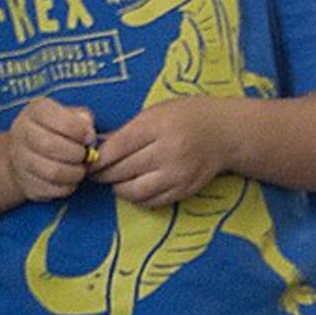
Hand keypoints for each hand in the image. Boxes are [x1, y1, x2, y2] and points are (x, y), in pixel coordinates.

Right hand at [8, 97, 97, 201]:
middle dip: (76, 153)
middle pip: (50, 145)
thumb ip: (82, 118)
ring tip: (80, 169)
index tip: (89, 137)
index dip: (78, 129)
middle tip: (84, 155)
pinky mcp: (25, 182)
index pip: (55, 117)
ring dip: (74, 173)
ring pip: (52, 171)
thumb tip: (89, 133)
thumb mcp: (70, 115)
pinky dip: (68, 187)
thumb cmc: (57, 131)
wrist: (28, 154)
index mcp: (35, 110)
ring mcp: (20, 159)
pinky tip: (70, 180)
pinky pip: (51, 189)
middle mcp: (21, 132)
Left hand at [90, 96, 236, 207]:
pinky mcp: (185, 190)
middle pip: (123, 170)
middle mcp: (168, 152)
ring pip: (135, 191)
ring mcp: (178, 174)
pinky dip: (138, 197)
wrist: (225, 133)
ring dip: (119, 188)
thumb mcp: (156, 112)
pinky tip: (135, 188)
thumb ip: (128, 130)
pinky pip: (152, 201)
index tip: (89, 160)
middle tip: (96, 173)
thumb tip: (98, 147)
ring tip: (115, 181)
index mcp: (158, 126)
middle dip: (104, 174)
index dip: (99, 158)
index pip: (118, 147)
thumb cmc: (187, 117)